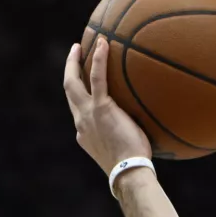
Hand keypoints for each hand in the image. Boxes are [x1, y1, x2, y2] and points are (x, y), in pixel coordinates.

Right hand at [63, 37, 151, 176]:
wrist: (129, 173)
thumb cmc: (134, 168)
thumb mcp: (125, 153)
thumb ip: (128, 139)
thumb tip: (147, 136)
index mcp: (84, 133)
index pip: (77, 110)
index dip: (78, 97)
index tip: (84, 86)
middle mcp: (81, 122)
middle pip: (68, 91)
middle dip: (69, 71)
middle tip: (74, 56)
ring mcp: (88, 114)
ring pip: (73, 82)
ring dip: (74, 62)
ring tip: (81, 45)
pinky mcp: (101, 108)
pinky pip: (96, 78)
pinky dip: (98, 59)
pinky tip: (103, 43)